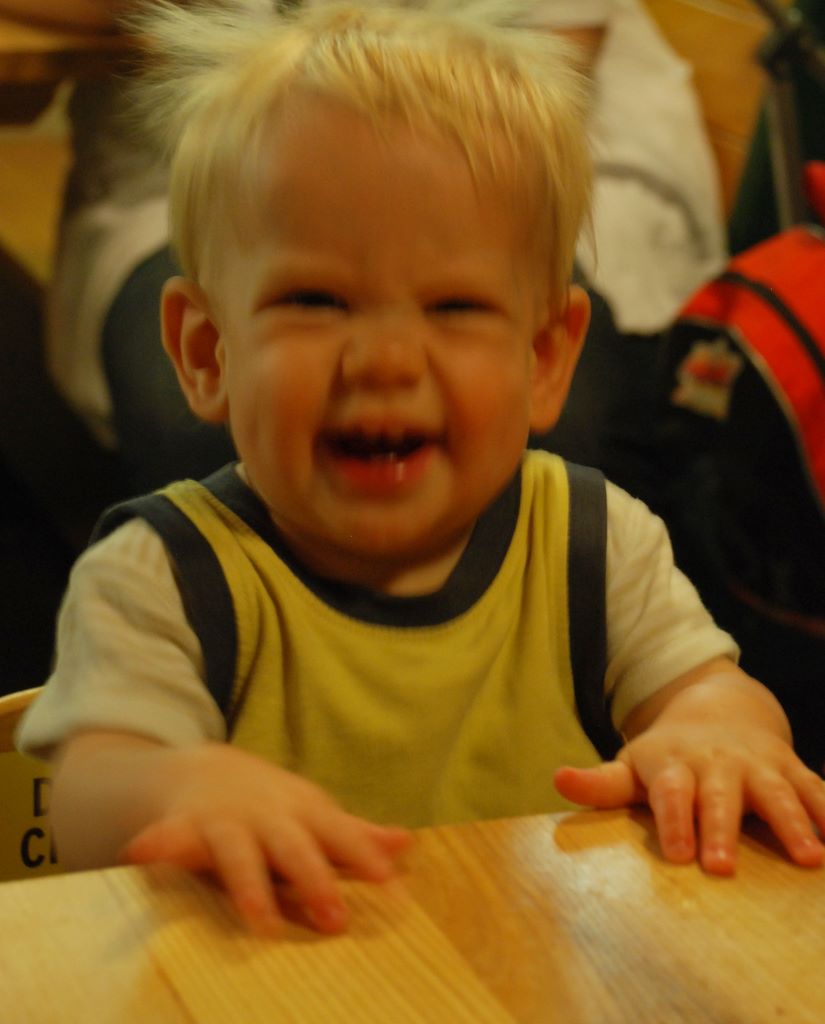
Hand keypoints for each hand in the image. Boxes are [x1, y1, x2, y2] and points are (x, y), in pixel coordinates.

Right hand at [119, 744, 410, 934]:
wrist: (204, 767)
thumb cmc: (272, 805)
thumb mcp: (313, 813)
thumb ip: (354, 834)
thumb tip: (406, 844)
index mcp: (302, 813)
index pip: (338, 833)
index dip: (362, 855)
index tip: (389, 882)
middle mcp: (266, 817)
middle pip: (293, 848)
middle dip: (313, 880)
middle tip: (334, 918)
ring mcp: (226, 821)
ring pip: (237, 853)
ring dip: (247, 884)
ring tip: (258, 919)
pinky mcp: (183, 828)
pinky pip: (168, 837)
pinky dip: (156, 845)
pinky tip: (141, 856)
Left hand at [555, 670, 824, 873]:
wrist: (718, 708)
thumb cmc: (667, 755)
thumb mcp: (632, 764)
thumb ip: (600, 783)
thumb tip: (558, 780)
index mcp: (674, 766)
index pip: (671, 794)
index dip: (676, 821)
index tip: (680, 855)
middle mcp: (717, 763)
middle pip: (721, 796)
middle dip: (722, 828)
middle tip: (724, 867)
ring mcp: (757, 764)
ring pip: (777, 791)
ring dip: (792, 822)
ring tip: (809, 857)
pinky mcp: (790, 767)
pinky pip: (815, 788)